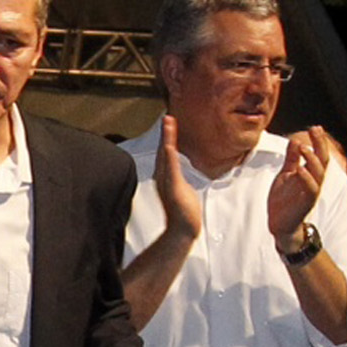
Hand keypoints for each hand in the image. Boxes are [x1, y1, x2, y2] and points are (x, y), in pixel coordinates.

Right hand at [151, 115, 202, 241]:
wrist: (182, 230)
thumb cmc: (184, 213)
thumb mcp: (182, 190)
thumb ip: (178, 179)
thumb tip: (178, 174)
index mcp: (166, 176)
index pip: (166, 153)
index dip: (167, 137)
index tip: (169, 122)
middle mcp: (163, 177)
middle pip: (163, 150)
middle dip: (165, 133)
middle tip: (167, 116)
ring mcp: (167, 182)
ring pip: (166, 155)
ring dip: (167, 138)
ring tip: (168, 122)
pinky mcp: (172, 187)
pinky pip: (170, 168)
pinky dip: (169, 155)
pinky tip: (170, 145)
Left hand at [267, 127, 342, 244]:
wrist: (280, 225)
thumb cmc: (284, 200)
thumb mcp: (285, 175)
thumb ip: (291, 159)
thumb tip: (295, 141)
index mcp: (309, 174)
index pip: (318, 154)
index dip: (318, 141)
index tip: (315, 127)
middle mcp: (314, 181)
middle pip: (322, 160)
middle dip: (320, 144)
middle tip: (315, 130)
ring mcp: (311, 192)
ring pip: (318, 173)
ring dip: (312, 159)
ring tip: (304, 148)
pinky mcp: (305, 202)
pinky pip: (310, 189)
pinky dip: (306, 178)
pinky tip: (300, 169)